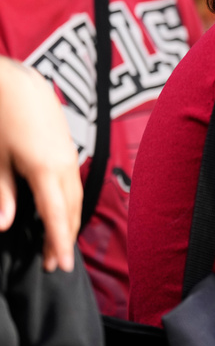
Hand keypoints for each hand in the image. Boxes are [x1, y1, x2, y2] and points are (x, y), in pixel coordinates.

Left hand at [0, 59, 80, 270]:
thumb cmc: (2, 115)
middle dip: (65, 237)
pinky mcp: (67, 149)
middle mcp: (64, 164)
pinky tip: (60, 211)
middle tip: (56, 264)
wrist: (17, 80)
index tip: (59, 265)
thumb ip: (2, 193)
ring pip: (75, 197)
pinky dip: (69, 203)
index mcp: (46, 169)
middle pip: (72, 209)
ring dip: (69, 221)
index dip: (58, 243)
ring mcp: (69, 156)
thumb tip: (6, 225)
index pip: (57, 215)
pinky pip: (74, 183)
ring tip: (59, 243)